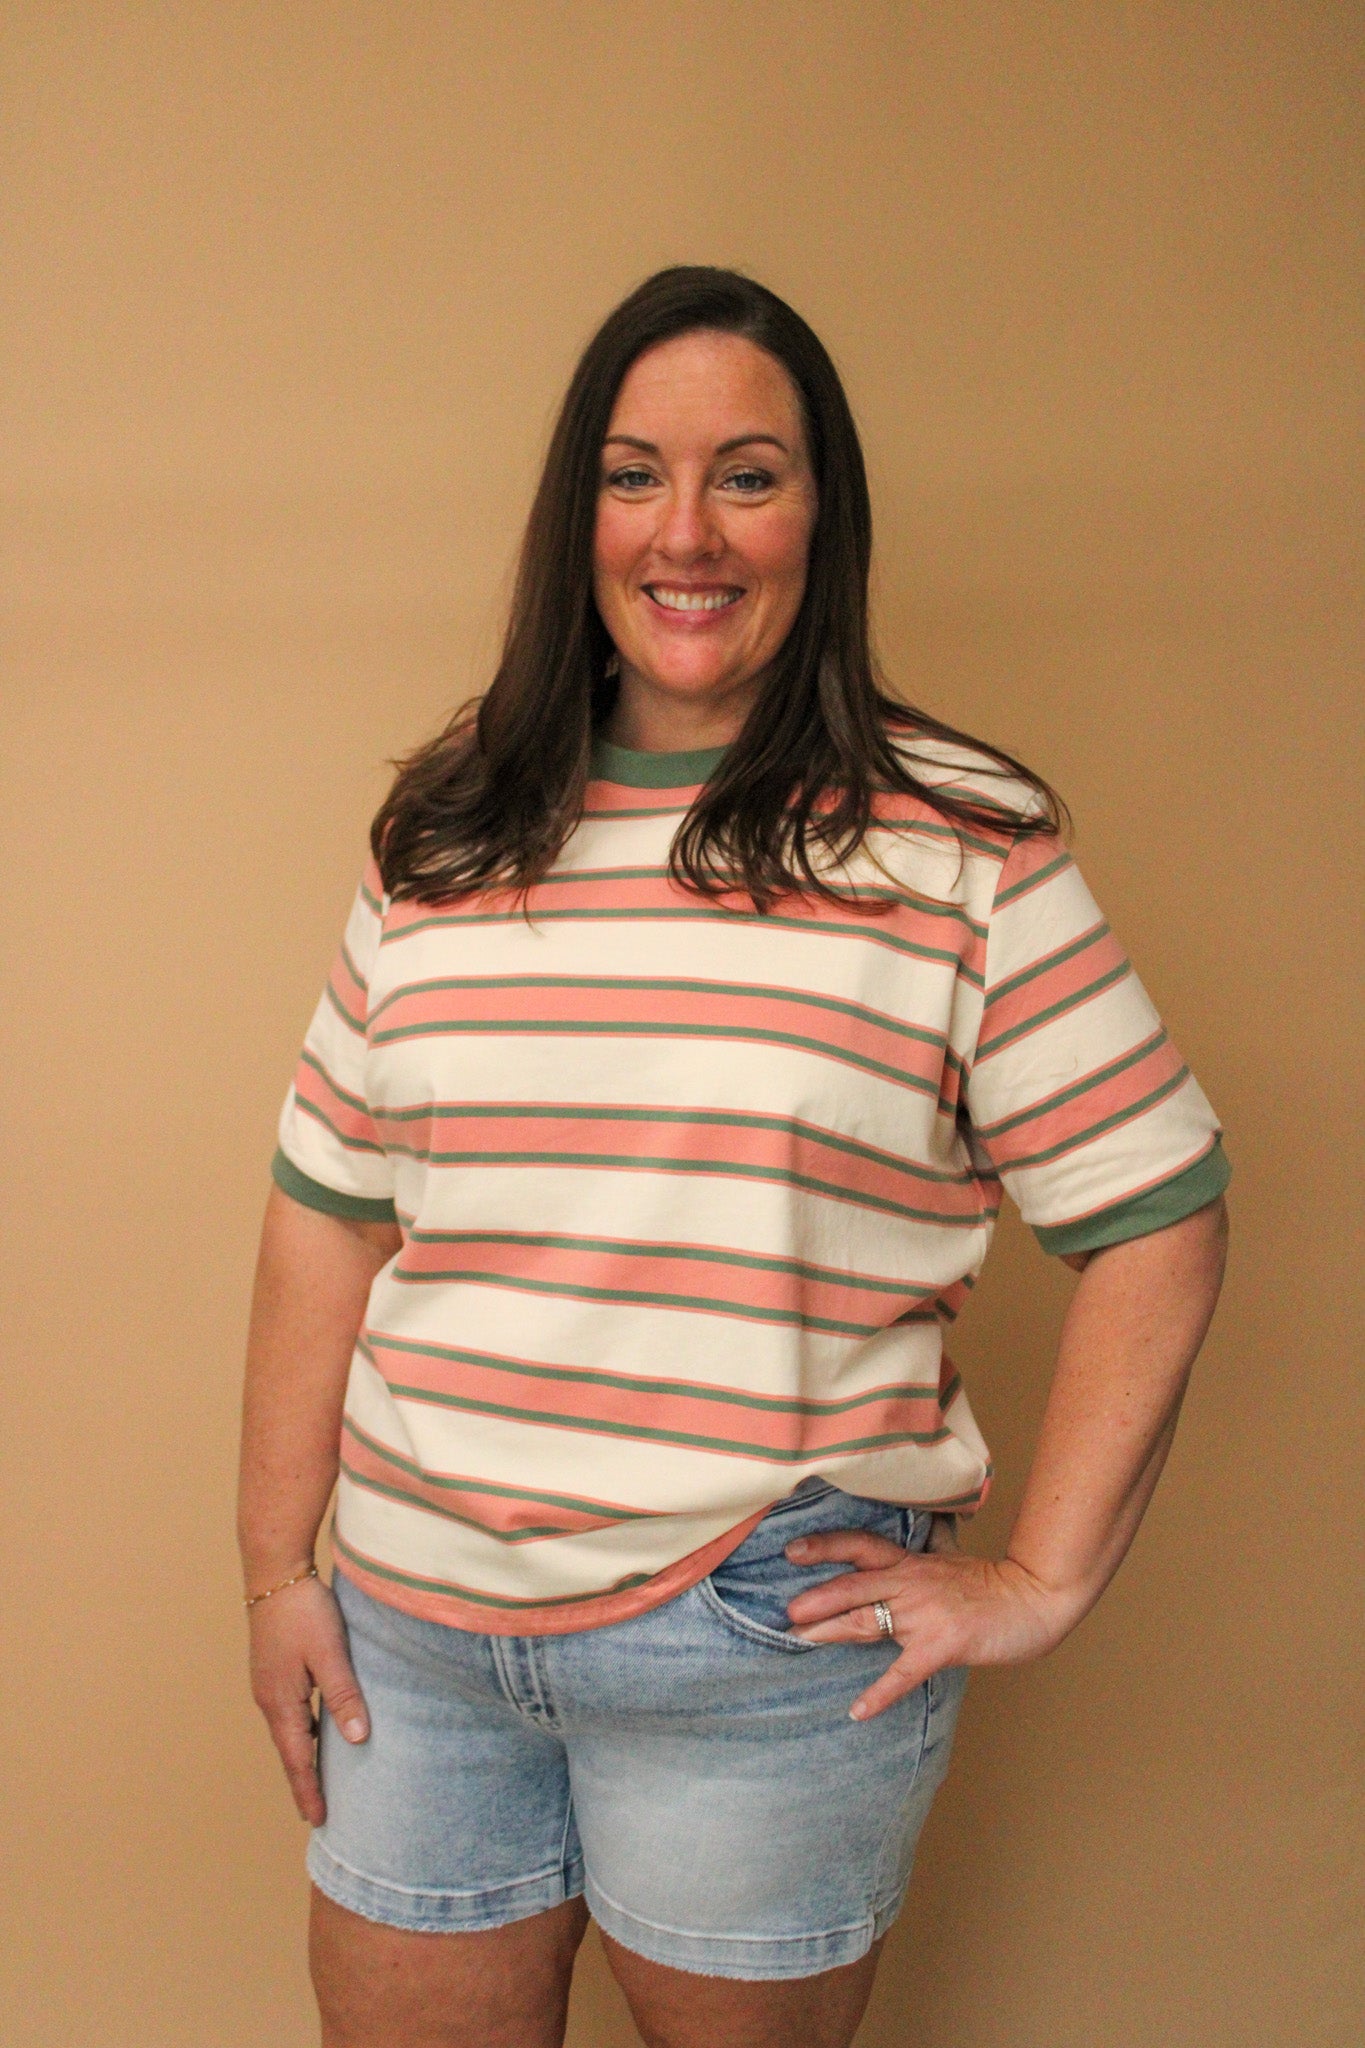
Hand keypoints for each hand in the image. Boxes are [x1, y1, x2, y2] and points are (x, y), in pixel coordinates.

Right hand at [247, 1574, 368, 1823]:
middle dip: (303, 1781)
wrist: (274, 1574)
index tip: (318, 1819)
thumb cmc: (303, 1611)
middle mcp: (269, 1699)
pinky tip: (316, 1730)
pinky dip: (302, 1731)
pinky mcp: (274, 1669)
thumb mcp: (329, 1654)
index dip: (308, 1789)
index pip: (296, 1759)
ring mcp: (269, 1684)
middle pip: (289, 1750)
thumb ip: (343, 1696)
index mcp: (280, 1702)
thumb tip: (357, 1739)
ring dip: (302, 1756)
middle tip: (318, 1811)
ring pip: (289, 1731)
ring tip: (319, 1778)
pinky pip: (289, 1712)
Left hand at [784, 1527, 1082, 1722]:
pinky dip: (879, 1694)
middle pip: (854, 1584)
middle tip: (786, 1610)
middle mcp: (912, 1582)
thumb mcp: (952, 1558)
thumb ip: (927, 1548)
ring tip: (801, 1640)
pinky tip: (857, 1710)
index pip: (861, 1547)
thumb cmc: (993, 1583)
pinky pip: (903, 1672)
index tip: (791, 1551)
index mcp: (911, 1562)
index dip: (825, 1547)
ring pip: (869, 1621)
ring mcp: (925, 1614)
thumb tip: (916, 1533)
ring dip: (832, 1631)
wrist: (1033, 1598)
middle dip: (817, 1597)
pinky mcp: (941, 1644)